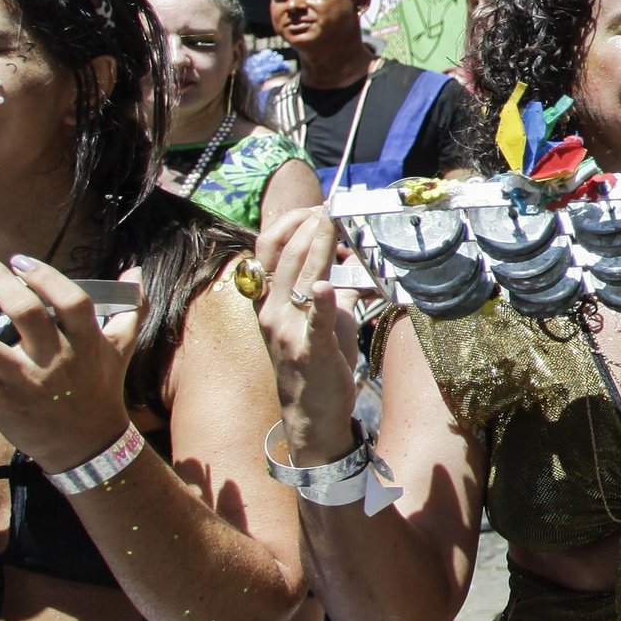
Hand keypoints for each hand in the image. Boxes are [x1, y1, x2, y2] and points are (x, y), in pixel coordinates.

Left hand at [0, 249, 141, 476]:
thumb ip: (131, 308)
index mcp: (85, 343)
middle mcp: (55, 361)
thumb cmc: (101, 391)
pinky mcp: (3, 406)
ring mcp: (26, 384)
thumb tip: (135, 271)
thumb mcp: (121, 348)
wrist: (89, 446)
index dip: (46, 278)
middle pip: (26, 315)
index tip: (20, 261)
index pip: (71, 302)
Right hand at [254, 207, 358, 452]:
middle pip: (283, 256)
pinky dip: (319, 303)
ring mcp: (288, 331)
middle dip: (307, 226)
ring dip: (316, 246)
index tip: (314, 208)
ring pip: (297, 278)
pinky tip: (324, 288)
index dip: (288, 224)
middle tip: (328, 208)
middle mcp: (271, 312)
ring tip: (330, 221)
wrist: (311, 413)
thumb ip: (333, 292)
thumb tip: (353, 265)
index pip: (268, 251)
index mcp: (269, 302)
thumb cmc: (317, 363)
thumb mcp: (321, 320)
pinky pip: (313, 322)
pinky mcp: (310, 350)